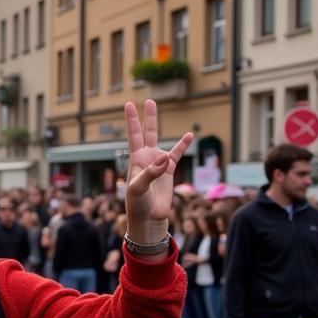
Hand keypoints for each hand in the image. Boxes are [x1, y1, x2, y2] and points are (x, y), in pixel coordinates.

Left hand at [123, 100, 193, 241]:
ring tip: (156, 107)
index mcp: (136, 159)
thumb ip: (151, 173)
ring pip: (159, 140)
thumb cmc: (138, 203)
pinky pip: (177, 154)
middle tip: (148, 100)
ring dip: (157, 124)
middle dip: (146, 117)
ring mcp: (158, 162)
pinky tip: (189, 135)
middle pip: (146, 132)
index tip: (128, 104)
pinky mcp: (169, 170)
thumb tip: (165, 157)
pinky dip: (183, 145)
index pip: (133, 135)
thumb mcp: (139, 188)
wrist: (149, 217)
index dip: (131, 120)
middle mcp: (146, 157)